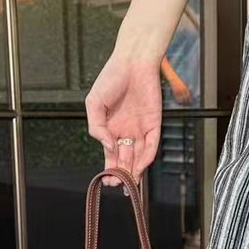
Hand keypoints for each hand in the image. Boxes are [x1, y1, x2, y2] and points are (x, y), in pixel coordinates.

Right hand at [85, 54, 161, 185]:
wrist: (132, 61)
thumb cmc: (111, 78)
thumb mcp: (94, 103)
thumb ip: (97, 127)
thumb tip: (107, 147)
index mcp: (111, 128)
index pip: (111, 155)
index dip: (109, 169)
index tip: (107, 181)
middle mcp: (126, 131)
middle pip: (125, 159)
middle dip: (122, 174)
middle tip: (118, 186)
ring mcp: (141, 128)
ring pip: (139, 156)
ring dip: (135, 170)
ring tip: (129, 183)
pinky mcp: (155, 123)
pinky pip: (152, 144)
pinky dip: (147, 156)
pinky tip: (140, 166)